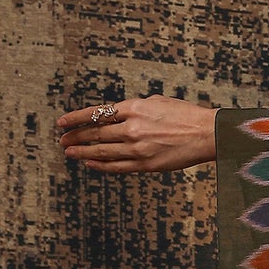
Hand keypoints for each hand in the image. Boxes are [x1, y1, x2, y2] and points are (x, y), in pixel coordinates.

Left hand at [56, 95, 217, 171]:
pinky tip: (90, 164)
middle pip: (95, 133)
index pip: (96, 113)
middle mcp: (132, 128)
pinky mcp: (146, 164)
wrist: (207, 134)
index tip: (61, 123)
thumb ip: (134, 109)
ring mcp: (137, 148)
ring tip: (69, 153)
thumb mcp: (156, 102)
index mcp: (134, 108)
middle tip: (62, 141)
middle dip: (75, 137)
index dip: (75, 118)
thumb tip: (117, 115)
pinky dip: (101, 165)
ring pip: (102, 151)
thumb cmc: (185, 115)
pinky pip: (117, 166)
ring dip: (82, 152)